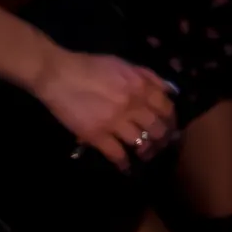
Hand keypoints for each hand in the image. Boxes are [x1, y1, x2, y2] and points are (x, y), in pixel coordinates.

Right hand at [33, 48, 177, 169]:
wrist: (59, 75)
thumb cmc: (91, 66)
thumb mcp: (124, 64)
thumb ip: (147, 77)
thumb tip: (167, 90)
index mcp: (140, 86)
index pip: (166, 108)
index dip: (172, 120)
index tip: (171, 127)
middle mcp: (133, 105)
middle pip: (158, 128)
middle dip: (163, 139)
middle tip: (162, 145)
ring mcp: (115, 121)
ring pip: (141, 143)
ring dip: (147, 152)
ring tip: (146, 155)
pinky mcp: (97, 135)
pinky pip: (117, 154)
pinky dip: (124, 163)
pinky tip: (126, 167)